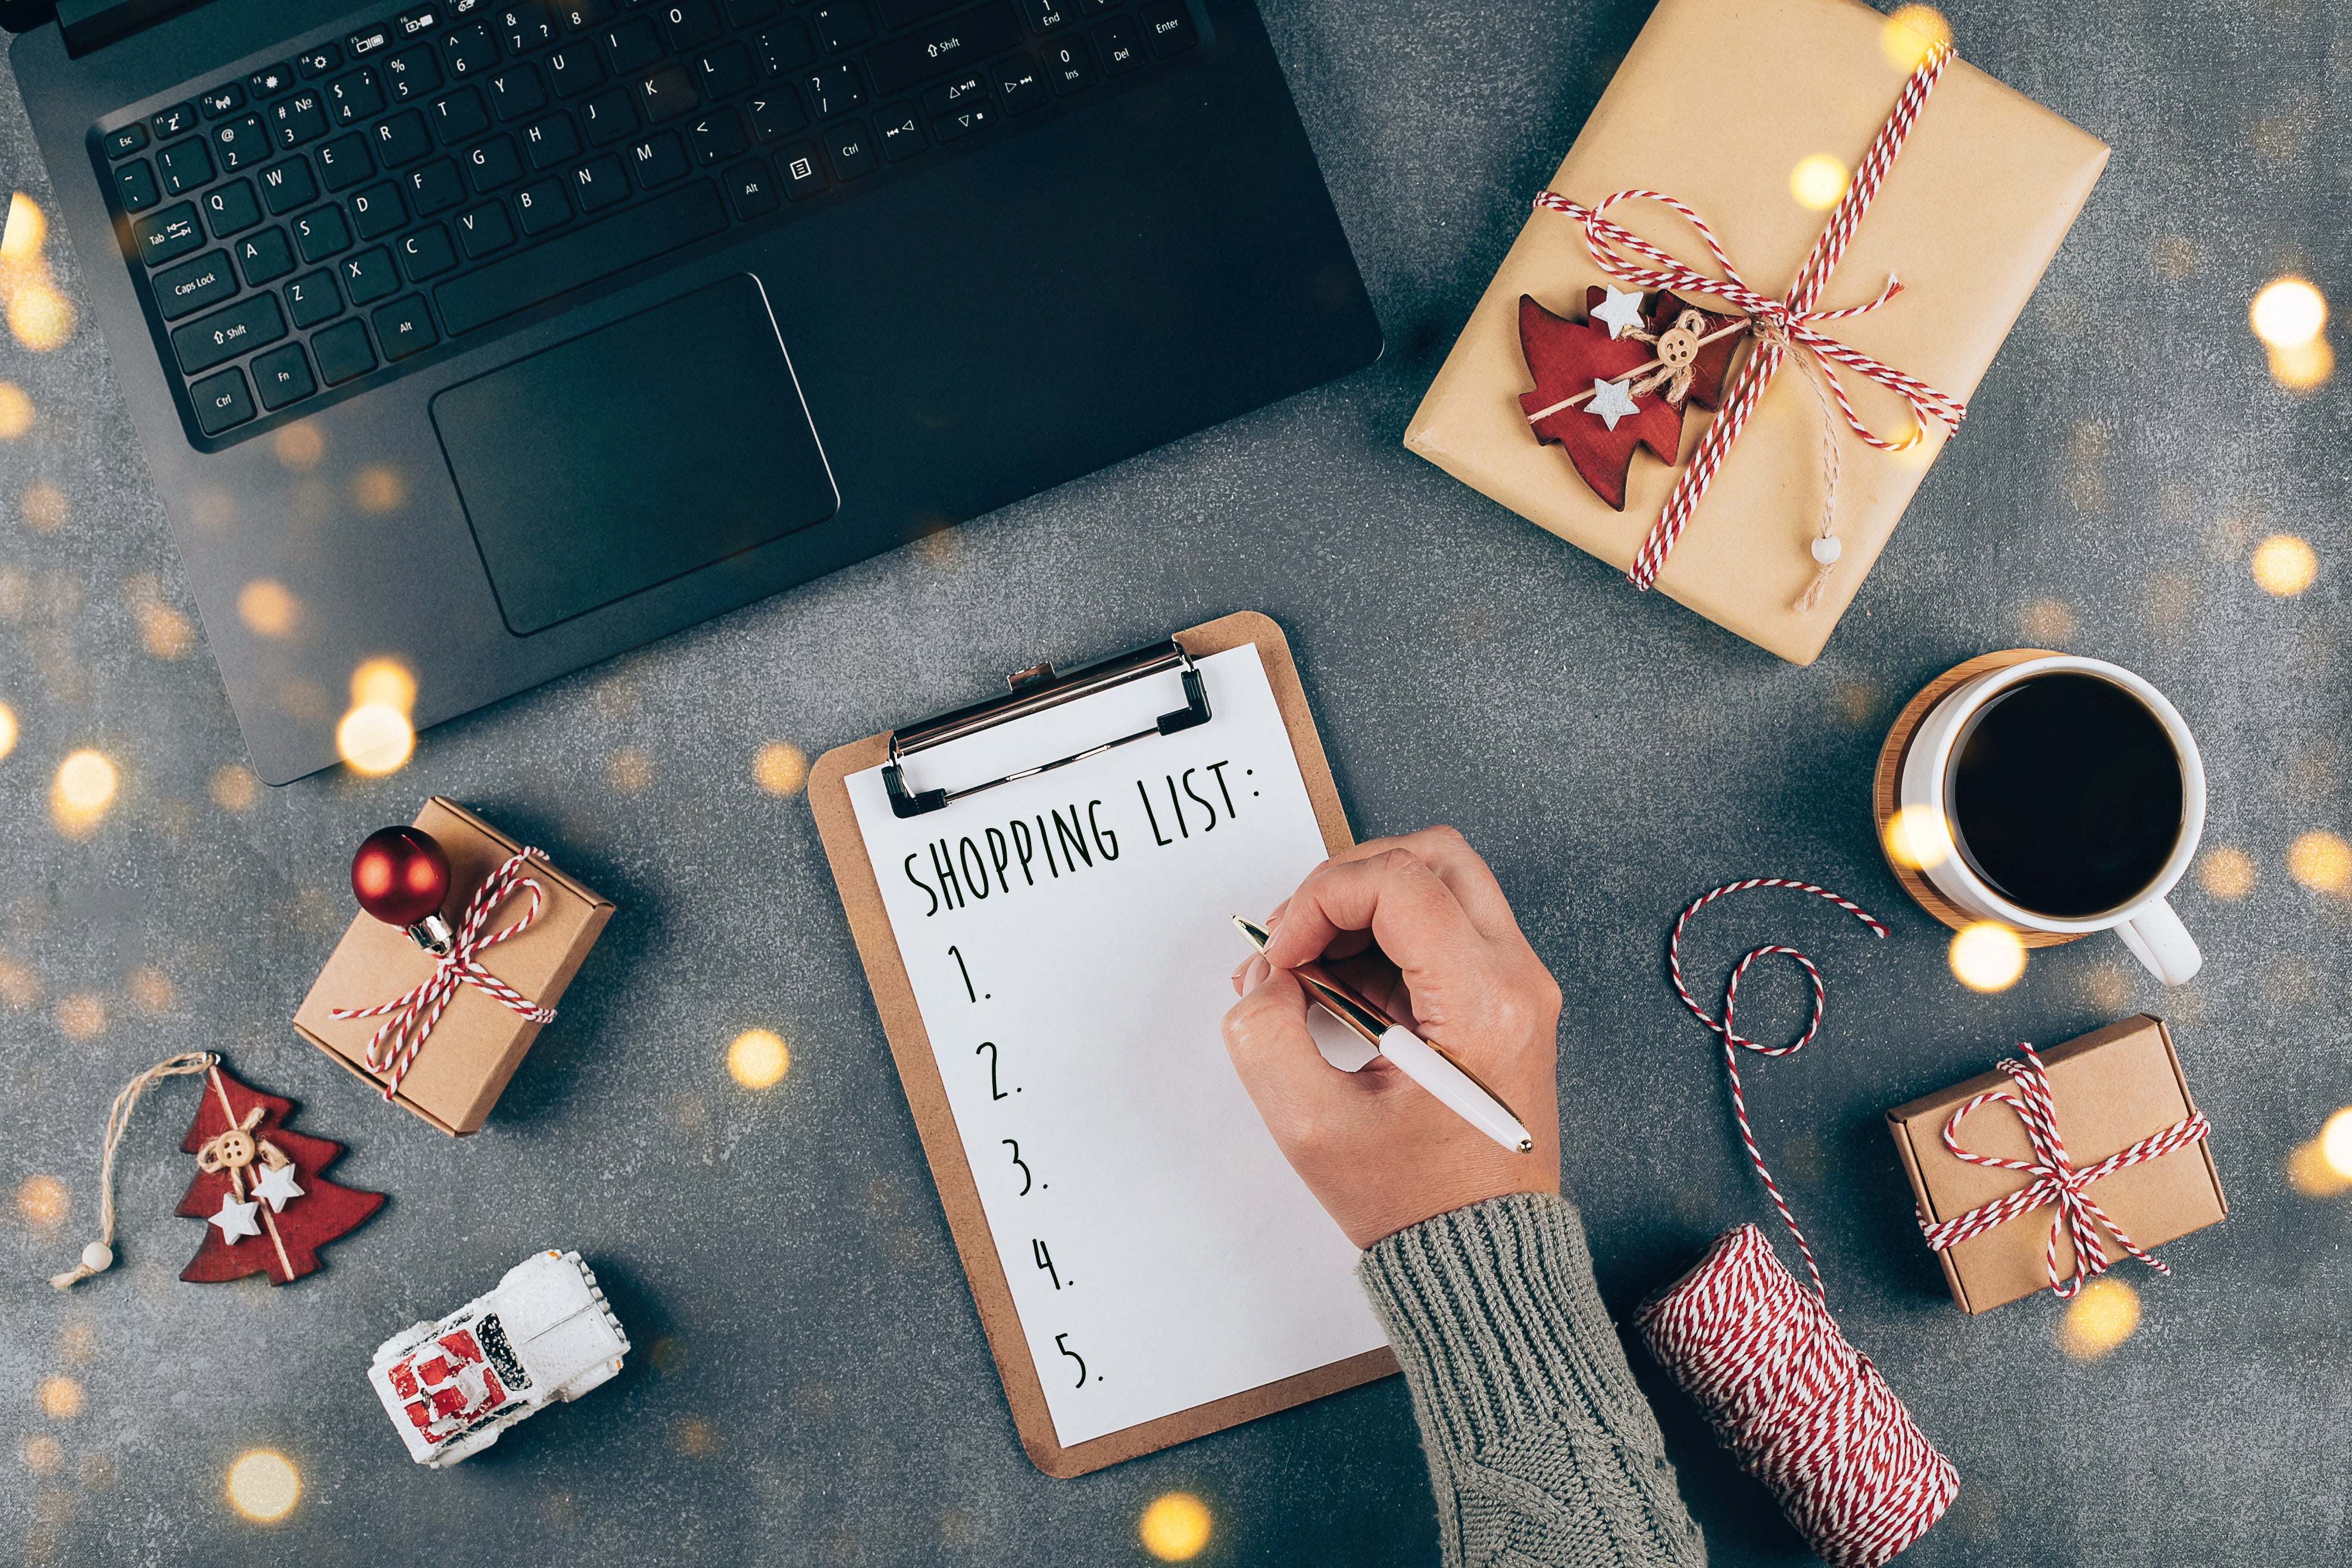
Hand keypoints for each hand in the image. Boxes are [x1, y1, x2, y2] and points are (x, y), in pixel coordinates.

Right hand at [1222, 827, 1561, 1248]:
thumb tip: (1265, 978)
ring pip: (1440, 883)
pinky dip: (1381, 940)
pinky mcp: (1502, 1002)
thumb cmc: (1417, 1204)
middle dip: (1346, 880)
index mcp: (1484, 1002)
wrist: (1481, 1259)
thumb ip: (1264, 1035)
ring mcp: (1517, 988)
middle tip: (1296, 937)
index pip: (1397, 880)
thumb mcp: (1312, 1126)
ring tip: (1308, 969)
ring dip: (1362, 906)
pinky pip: (1442, 931)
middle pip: (1433, 855)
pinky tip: (1336, 992)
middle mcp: (1518, 980)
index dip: (1317, 900)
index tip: (1279, 954)